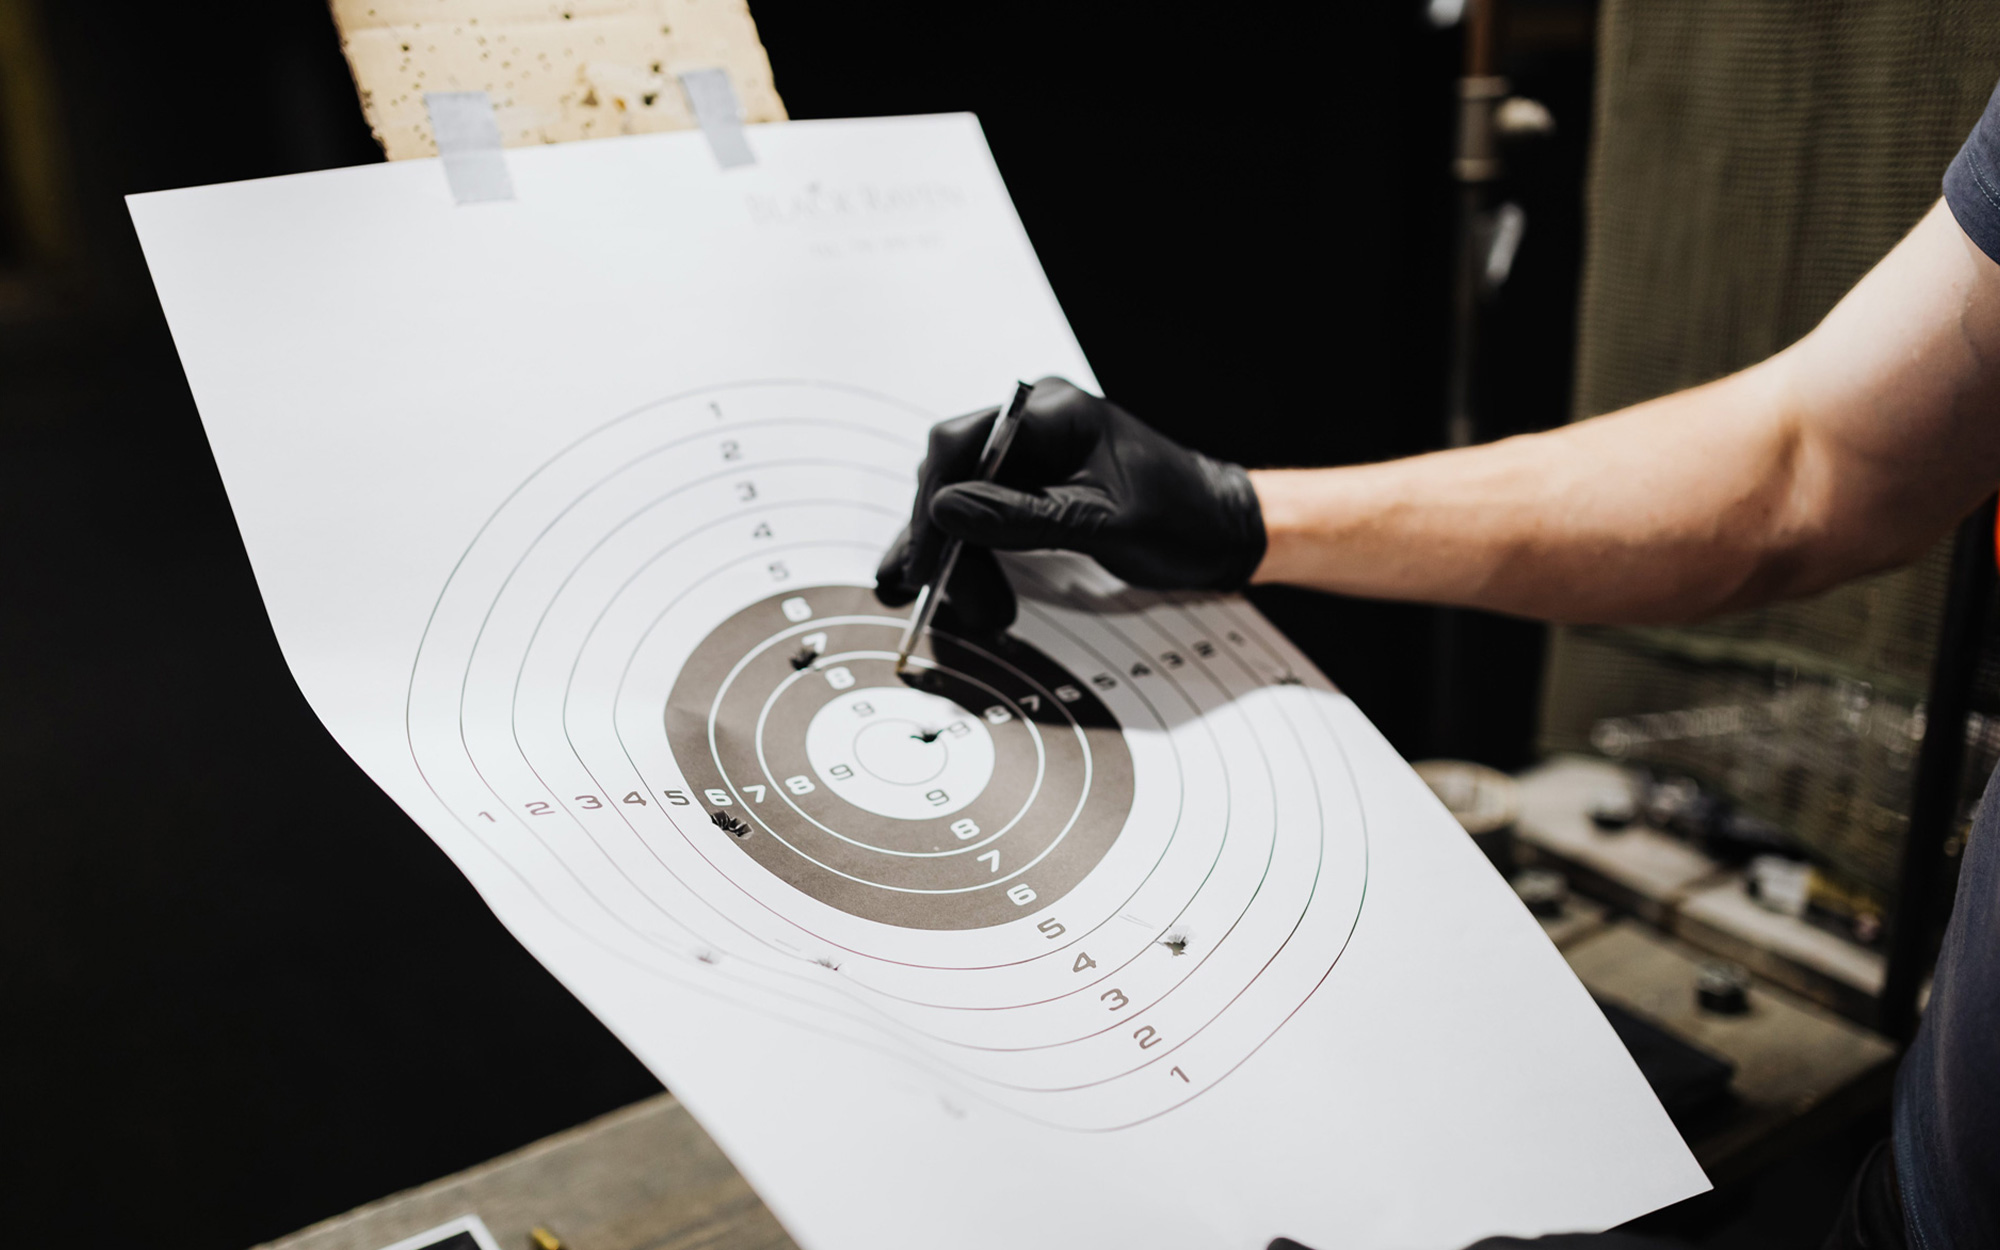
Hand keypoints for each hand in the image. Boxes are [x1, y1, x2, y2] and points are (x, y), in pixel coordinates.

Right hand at [874, 377, 1265, 632]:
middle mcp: (1036, 425)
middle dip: (947, 543)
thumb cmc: (1184, 519)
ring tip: (978, 610)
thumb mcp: (1104, 525)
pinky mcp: (1037, 485)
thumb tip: (946, 511)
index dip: (932, 504)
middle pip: (956, 476)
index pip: (960, 443)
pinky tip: (972, 590)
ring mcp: (1035, 455)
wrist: (1225, 530)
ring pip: (966, 502)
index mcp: (1056, 414)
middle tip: (949, 601)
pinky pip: (988, 515)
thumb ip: (1023, 516)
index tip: (926, 562)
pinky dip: (978, 555)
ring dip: (962, 558)